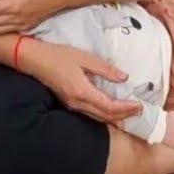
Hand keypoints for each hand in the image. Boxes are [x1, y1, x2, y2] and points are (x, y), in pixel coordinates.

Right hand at [18, 39, 142, 123]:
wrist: (34, 59)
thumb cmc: (58, 55)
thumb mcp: (84, 57)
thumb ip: (105, 69)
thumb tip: (124, 78)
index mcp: (82, 91)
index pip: (110, 107)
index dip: (126, 108)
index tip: (140, 106)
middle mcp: (77, 103)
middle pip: (105, 116)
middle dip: (124, 116)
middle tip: (139, 112)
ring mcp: (72, 105)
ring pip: (98, 117)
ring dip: (115, 118)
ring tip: (128, 114)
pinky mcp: (69, 103)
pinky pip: (90, 113)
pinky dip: (104, 114)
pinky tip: (110, 111)